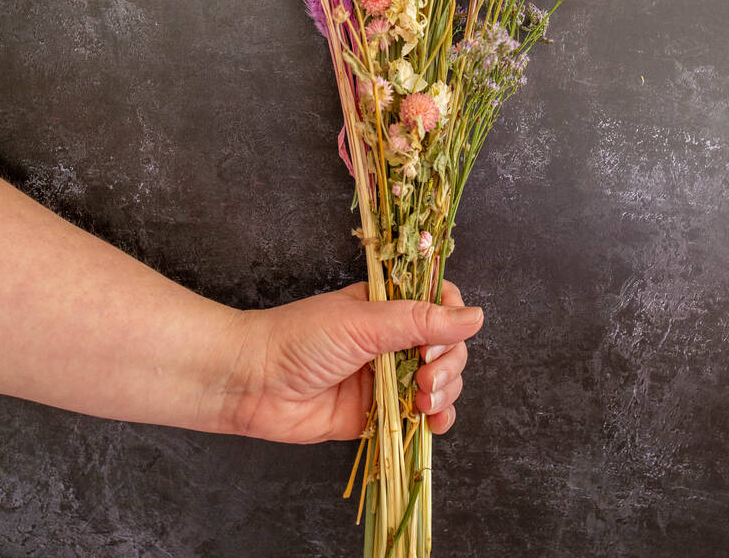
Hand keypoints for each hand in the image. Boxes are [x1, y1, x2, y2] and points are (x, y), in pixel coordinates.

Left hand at [219, 281, 482, 443]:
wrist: (253, 383)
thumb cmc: (300, 339)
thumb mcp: (363, 322)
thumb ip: (418, 321)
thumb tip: (475, 317)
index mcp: (387, 305)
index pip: (440, 304)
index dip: (451, 321)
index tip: (438, 338)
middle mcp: (391, 339)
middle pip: (447, 346)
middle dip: (448, 362)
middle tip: (425, 376)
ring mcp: (386, 376)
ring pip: (440, 382)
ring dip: (444, 391)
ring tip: (423, 400)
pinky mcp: (378, 413)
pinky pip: (420, 416)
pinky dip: (435, 420)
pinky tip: (432, 423)